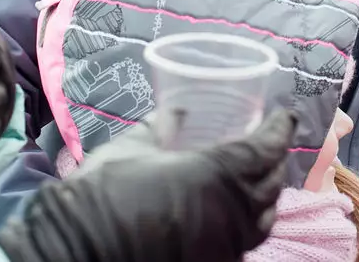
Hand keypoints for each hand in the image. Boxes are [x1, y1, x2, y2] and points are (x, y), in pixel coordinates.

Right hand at [0, 109, 295, 261]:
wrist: (74, 251)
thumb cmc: (104, 193)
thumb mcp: (131, 149)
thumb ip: (160, 126)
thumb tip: (176, 111)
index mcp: (218, 173)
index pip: (267, 149)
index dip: (280, 130)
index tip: (284, 117)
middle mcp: (232, 211)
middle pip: (272, 183)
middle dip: (276, 161)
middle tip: (271, 144)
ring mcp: (225, 244)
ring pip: (263, 218)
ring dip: (265, 195)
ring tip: (259, 179)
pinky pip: (243, 242)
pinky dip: (248, 223)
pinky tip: (235, 213)